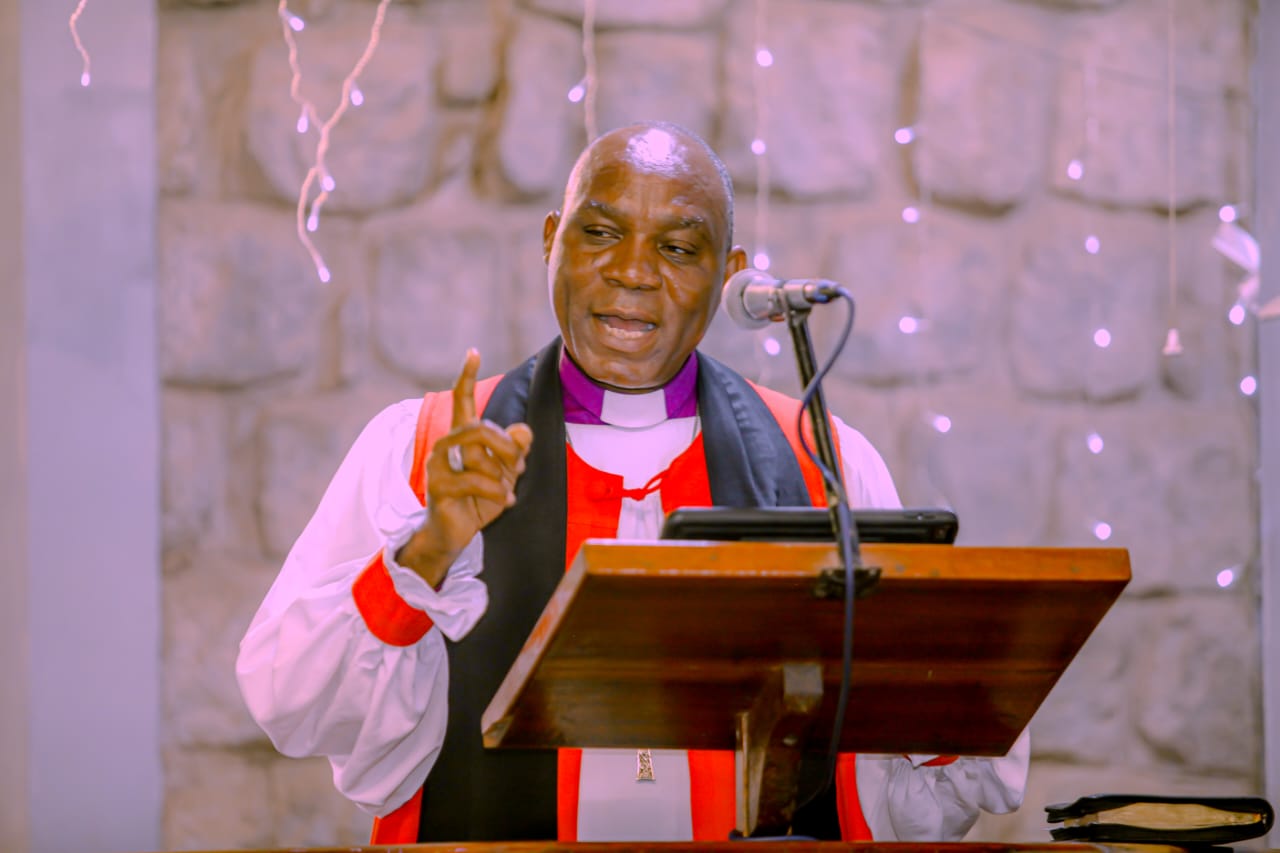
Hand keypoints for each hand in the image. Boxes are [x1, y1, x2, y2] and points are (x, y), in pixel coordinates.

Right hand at [397, 349, 533, 586]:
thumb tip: (524, 429)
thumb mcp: (505, 473)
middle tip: (519, 467)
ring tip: (507, 489)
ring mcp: (438, 466)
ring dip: (502, 473)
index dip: (467, 376)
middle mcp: (445, 446)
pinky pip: (476, 480)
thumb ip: (516, 449)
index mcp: (461, 437)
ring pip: (478, 454)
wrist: (453, 534)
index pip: (462, 400)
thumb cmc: (478, 499)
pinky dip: (497, 492)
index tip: (474, 351)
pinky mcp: (439, 488)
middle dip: (507, 445)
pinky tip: (504, 503)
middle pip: (479, 426)